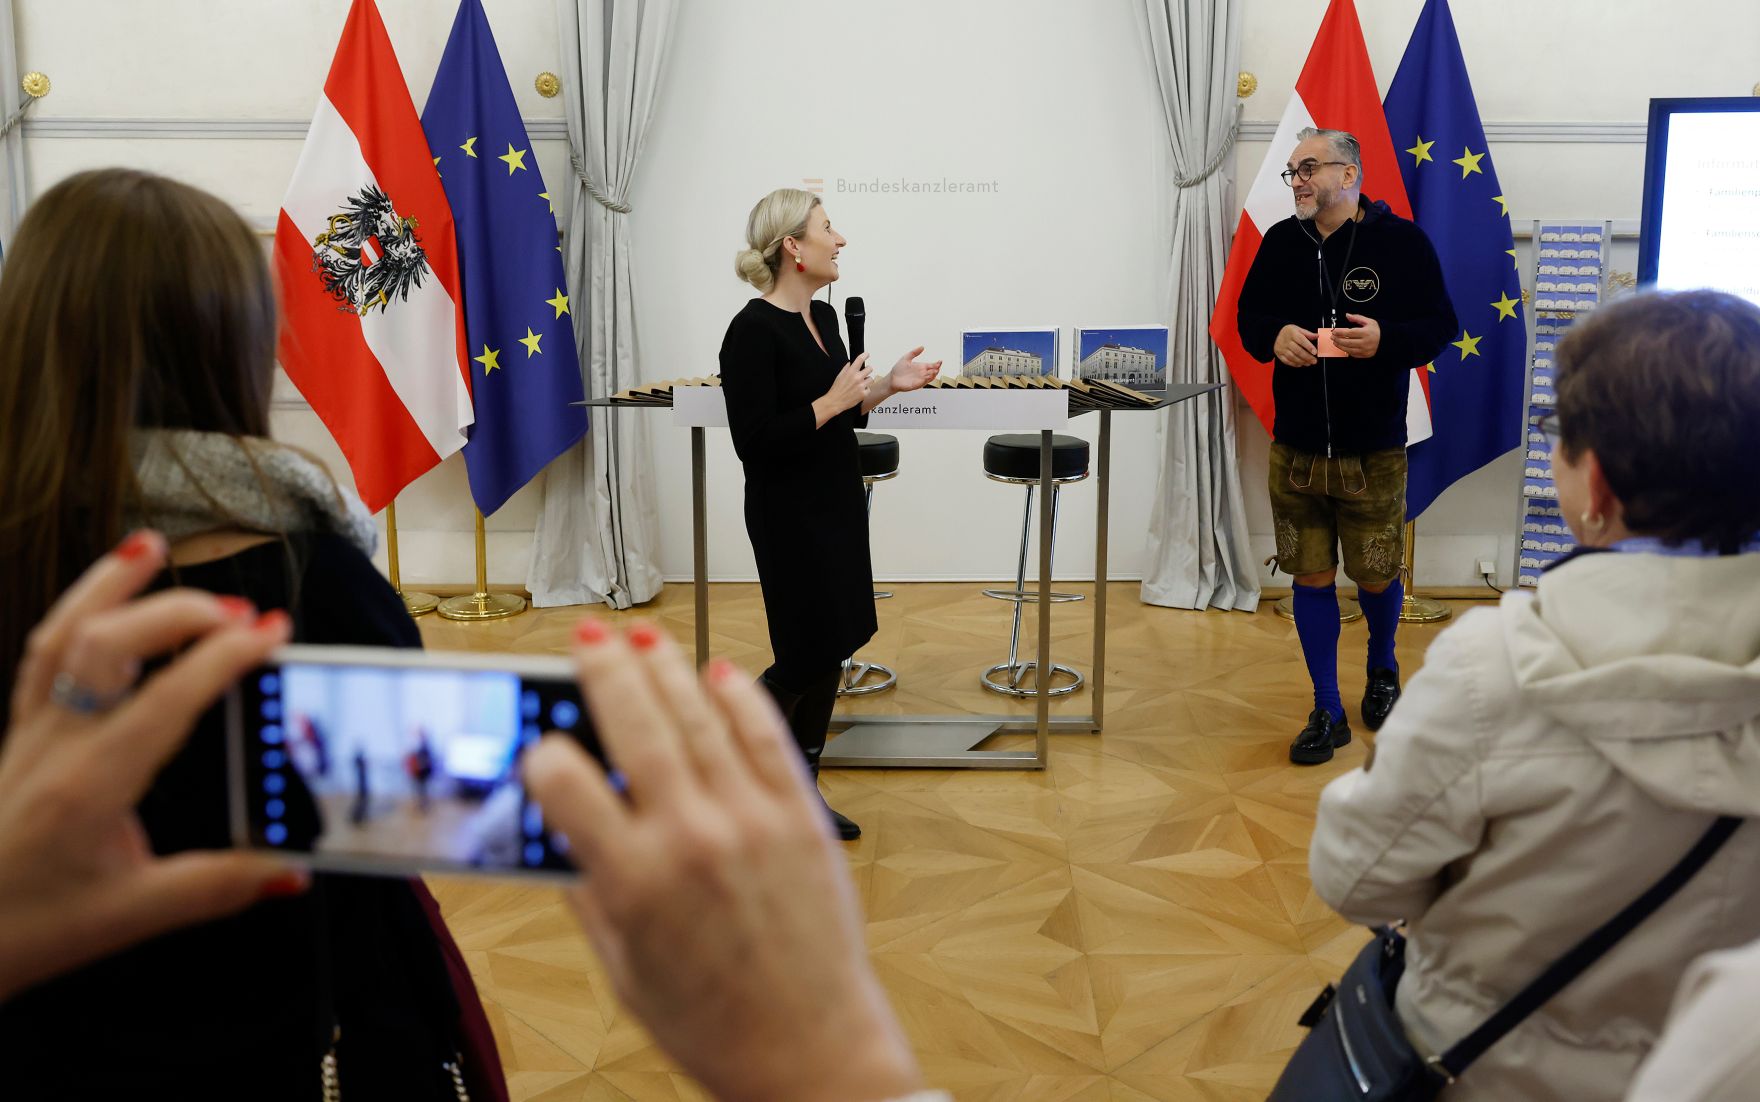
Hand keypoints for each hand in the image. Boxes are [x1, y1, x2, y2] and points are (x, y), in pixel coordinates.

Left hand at [0, 530, 301, 1000]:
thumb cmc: (29, 930)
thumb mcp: (129, 917)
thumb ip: (215, 888)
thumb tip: (293, 870)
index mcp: (91, 785)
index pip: (168, 699)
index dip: (225, 657)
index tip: (275, 631)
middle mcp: (55, 746)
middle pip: (109, 647)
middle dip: (180, 614)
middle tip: (244, 612)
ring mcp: (29, 734)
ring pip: (61, 635)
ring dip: (108, 584)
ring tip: (149, 543)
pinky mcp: (18, 736)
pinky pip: (40, 656)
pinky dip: (73, 612)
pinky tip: (101, 596)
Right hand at [524, 621, 922, 1101]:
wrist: (809, 1052)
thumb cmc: (714, 1025)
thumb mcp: (622, 969)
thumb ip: (589, 892)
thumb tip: (564, 830)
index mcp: (634, 881)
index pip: (565, 781)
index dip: (542, 754)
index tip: (540, 744)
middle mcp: (693, 838)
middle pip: (637, 724)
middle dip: (604, 670)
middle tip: (587, 638)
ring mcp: (753, 820)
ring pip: (701, 717)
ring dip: (667, 668)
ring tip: (642, 639)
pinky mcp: (801, 818)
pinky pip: (768, 738)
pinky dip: (741, 698)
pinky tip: (719, 672)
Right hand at [823, 352, 873, 413]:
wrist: (835, 401)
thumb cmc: (836, 389)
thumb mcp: (840, 375)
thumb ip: (847, 368)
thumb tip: (851, 363)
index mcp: (850, 372)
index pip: (860, 359)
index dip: (865, 355)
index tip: (867, 354)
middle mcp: (857, 378)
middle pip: (870, 368)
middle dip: (867, 370)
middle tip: (864, 373)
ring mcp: (861, 386)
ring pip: (871, 379)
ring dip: (867, 381)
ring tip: (860, 384)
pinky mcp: (864, 394)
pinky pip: (869, 389)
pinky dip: (865, 390)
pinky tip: (859, 391)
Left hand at [883, 346, 941, 394]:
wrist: (891, 378)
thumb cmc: (898, 369)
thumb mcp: (906, 358)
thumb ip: (914, 352)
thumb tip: (922, 347)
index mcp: (921, 367)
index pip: (932, 365)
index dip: (937, 364)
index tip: (940, 361)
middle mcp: (922, 373)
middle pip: (933, 372)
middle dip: (937, 369)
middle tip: (938, 366)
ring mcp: (920, 380)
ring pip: (930, 378)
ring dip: (933, 375)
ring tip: (935, 371)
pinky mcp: (916, 385)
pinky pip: (923, 383)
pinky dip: (926, 380)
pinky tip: (928, 376)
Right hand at [1275, 324, 1319, 366]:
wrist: (1276, 334)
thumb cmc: (1290, 332)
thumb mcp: (1299, 329)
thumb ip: (1308, 334)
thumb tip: (1317, 336)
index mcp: (1292, 333)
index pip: (1302, 340)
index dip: (1309, 347)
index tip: (1315, 352)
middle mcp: (1286, 341)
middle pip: (1297, 351)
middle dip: (1307, 357)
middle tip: (1314, 361)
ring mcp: (1282, 348)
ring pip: (1292, 357)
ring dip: (1302, 361)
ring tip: (1309, 363)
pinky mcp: (1279, 354)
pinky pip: (1286, 361)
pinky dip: (1294, 364)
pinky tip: (1300, 364)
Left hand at [1334, 314, 1381, 357]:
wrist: (1386, 340)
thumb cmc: (1377, 330)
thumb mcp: (1369, 321)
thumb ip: (1357, 318)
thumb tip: (1347, 315)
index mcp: (1366, 333)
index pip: (1349, 333)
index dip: (1340, 332)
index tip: (1334, 331)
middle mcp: (1365, 342)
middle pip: (1347, 342)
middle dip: (1338, 339)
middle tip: (1332, 337)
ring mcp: (1364, 350)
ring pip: (1348, 349)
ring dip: (1340, 346)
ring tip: (1335, 342)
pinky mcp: (1364, 355)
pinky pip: (1352, 354)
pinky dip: (1346, 350)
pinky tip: (1343, 347)